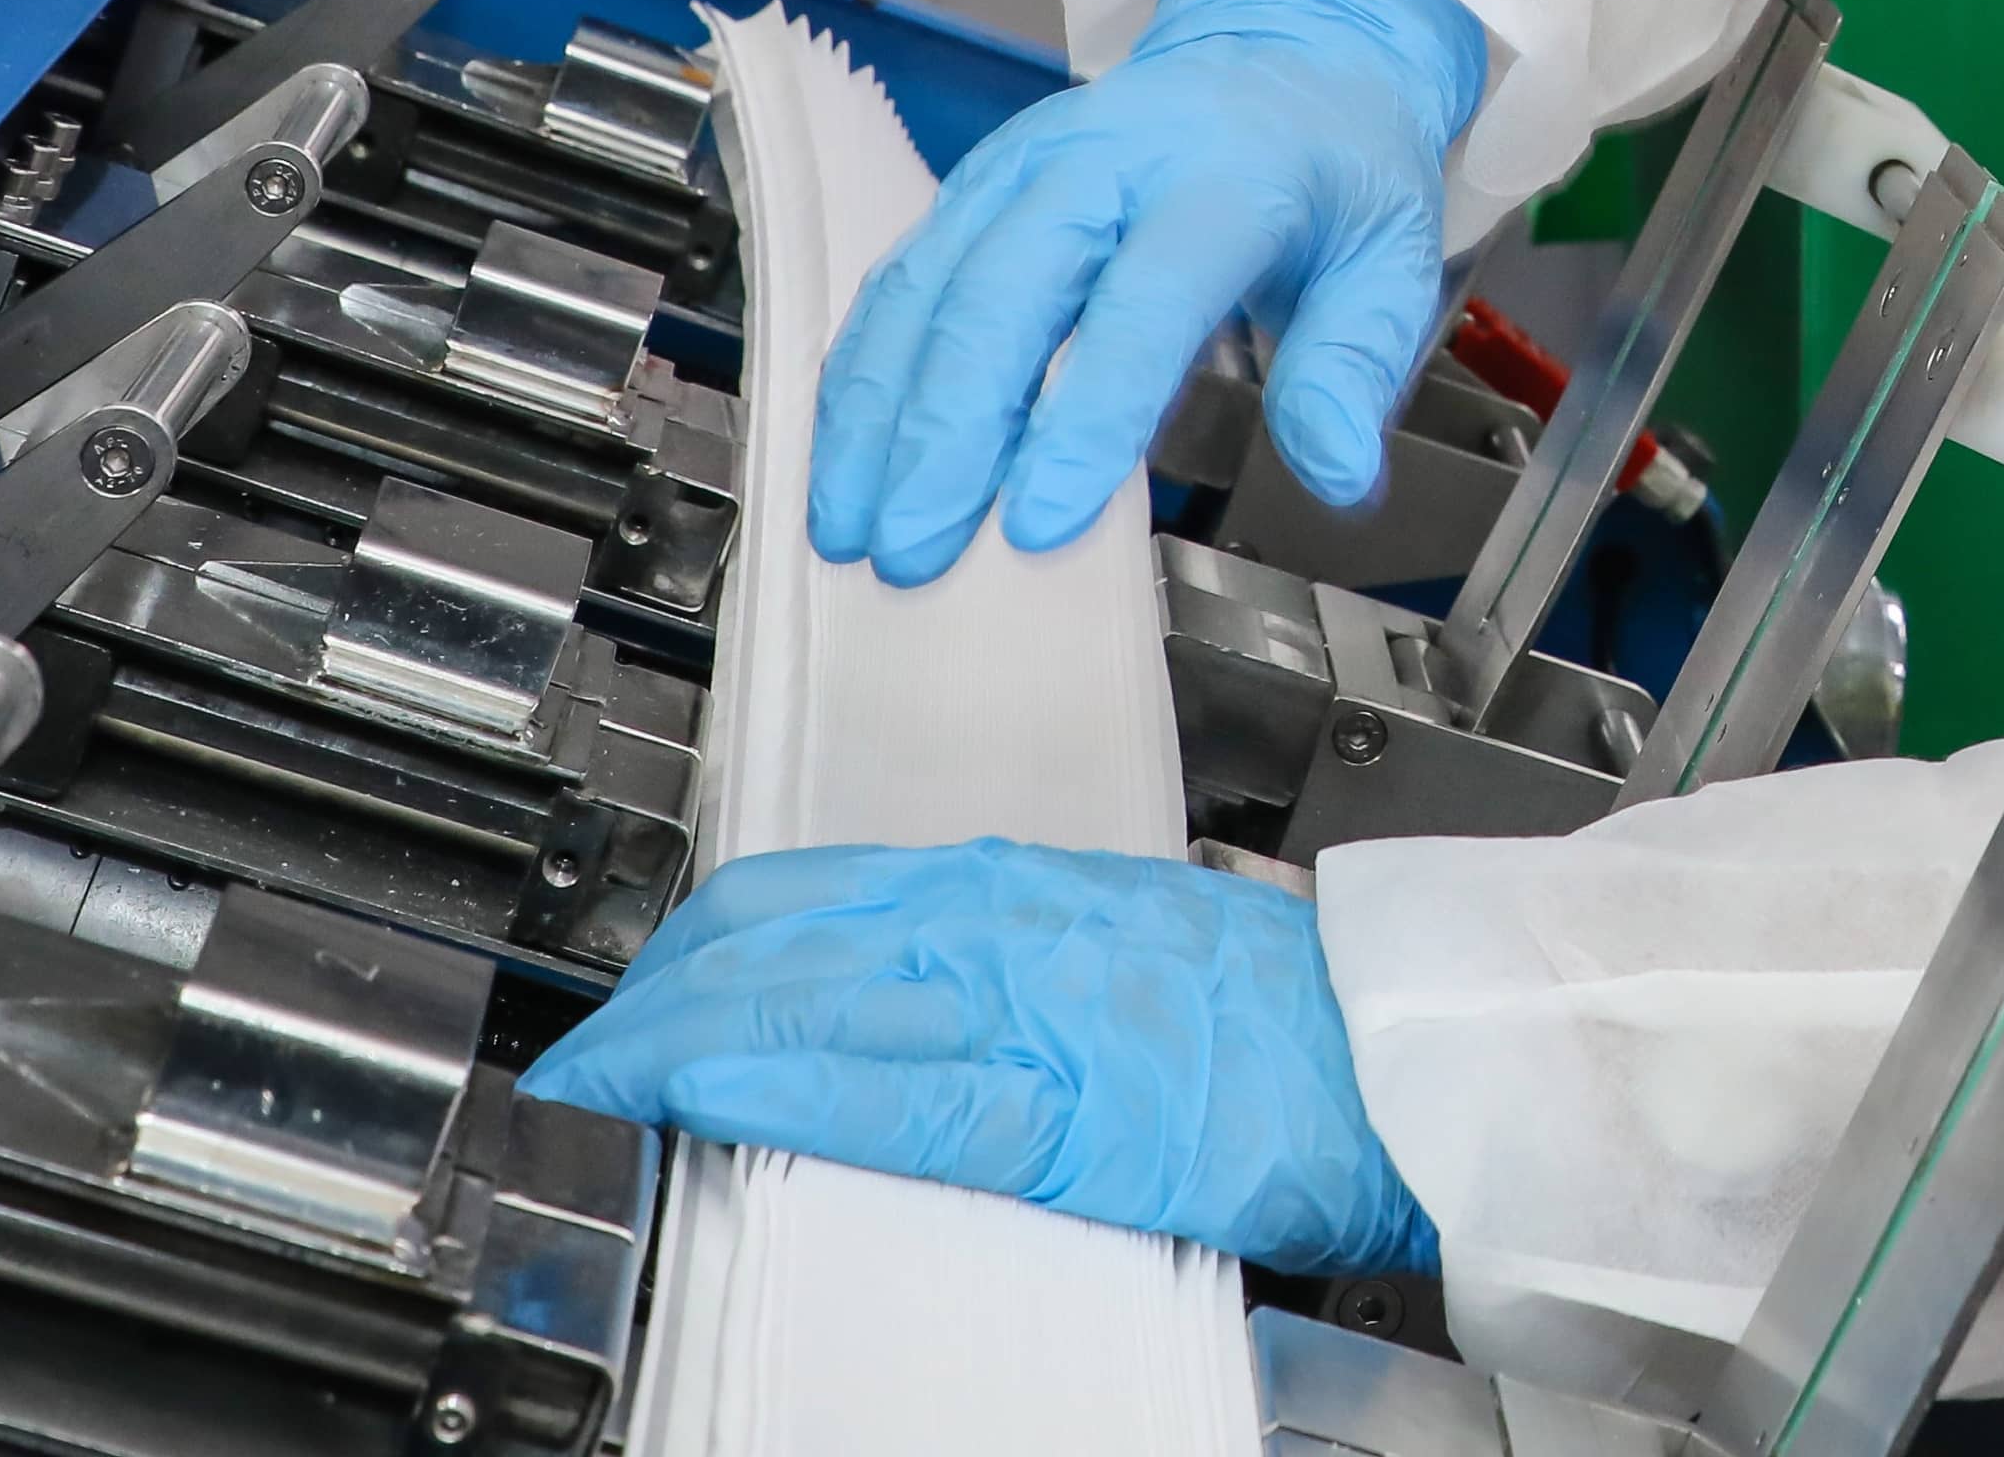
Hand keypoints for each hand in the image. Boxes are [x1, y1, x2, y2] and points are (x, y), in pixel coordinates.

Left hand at [518, 840, 1437, 1275]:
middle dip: (652, 1001)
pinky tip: (708, 1092)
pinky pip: (894, 1087)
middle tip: (583, 1059)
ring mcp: (1031, 1007)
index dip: (687, 958)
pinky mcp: (1067, 1107)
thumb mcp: (1121, 963)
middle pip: (771, 940)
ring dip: (679, 1039)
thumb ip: (1000, 978)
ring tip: (608, 1087)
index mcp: (1017, 896)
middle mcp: (1006, 927)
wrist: (1420, 1056)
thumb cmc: (1298, 1027)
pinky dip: (780, 1081)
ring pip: (804, 994)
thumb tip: (891, 1014)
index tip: (624, 1013)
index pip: (800, 903)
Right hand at [811, 0, 1486, 584]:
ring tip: (849, 522)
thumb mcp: (1393, 259)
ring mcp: (1024, 166)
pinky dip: (863, 374)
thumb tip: (1336, 474)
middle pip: (1002, 296)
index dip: (1084, 416)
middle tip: (913, 548)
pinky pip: (902, 279)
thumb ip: (1353, 368)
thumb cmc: (1335, 167)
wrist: (1286, 51)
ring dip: (877, 414)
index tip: (1041, 520)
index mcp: (1219, 176)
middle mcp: (1104, 160)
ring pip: (928, 288)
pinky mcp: (976, 185)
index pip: (1140, 304)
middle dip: (946, 434)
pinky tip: (843, 452)